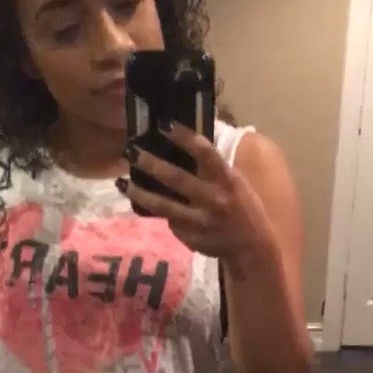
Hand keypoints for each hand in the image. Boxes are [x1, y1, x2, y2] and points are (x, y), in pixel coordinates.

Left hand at [119, 123, 275, 277]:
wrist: (251, 248)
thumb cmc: (244, 207)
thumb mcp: (236, 182)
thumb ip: (213, 168)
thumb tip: (188, 142)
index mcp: (227, 180)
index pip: (205, 153)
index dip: (184, 137)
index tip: (164, 125)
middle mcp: (212, 199)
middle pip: (177, 179)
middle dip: (151, 164)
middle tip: (131, 151)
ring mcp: (199, 221)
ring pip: (164, 206)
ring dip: (140, 193)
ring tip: (121, 183)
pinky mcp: (190, 238)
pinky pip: (169, 222)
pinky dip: (155, 212)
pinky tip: (141, 203)